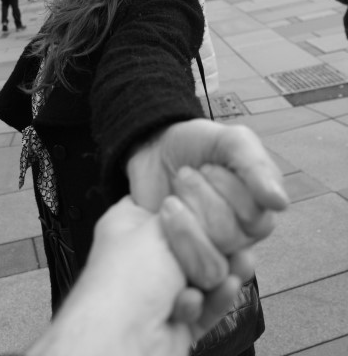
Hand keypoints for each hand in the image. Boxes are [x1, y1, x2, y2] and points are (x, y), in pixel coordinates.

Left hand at [25, 196, 244, 355]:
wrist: (121, 343)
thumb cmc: (122, 284)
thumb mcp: (159, 229)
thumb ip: (188, 214)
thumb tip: (208, 202)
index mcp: (129, 226)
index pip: (164, 204)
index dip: (191, 201)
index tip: (217, 200)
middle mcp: (144, 258)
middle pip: (191, 242)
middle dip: (215, 243)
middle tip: (235, 238)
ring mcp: (160, 291)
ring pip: (204, 275)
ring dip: (222, 272)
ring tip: (238, 264)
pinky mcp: (177, 320)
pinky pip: (207, 305)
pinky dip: (217, 298)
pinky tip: (225, 288)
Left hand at [127, 120, 288, 263]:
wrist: (153, 150)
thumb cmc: (196, 145)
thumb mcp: (228, 140)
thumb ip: (255, 165)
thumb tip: (280, 204)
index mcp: (259, 211)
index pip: (255, 220)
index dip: (227, 191)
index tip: (206, 165)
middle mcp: (242, 238)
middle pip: (231, 240)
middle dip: (201, 200)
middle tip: (183, 177)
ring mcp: (213, 256)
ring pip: (211, 266)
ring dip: (184, 226)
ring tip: (169, 201)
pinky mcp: (184, 269)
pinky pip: (192, 292)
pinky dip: (180, 271)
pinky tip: (165, 232)